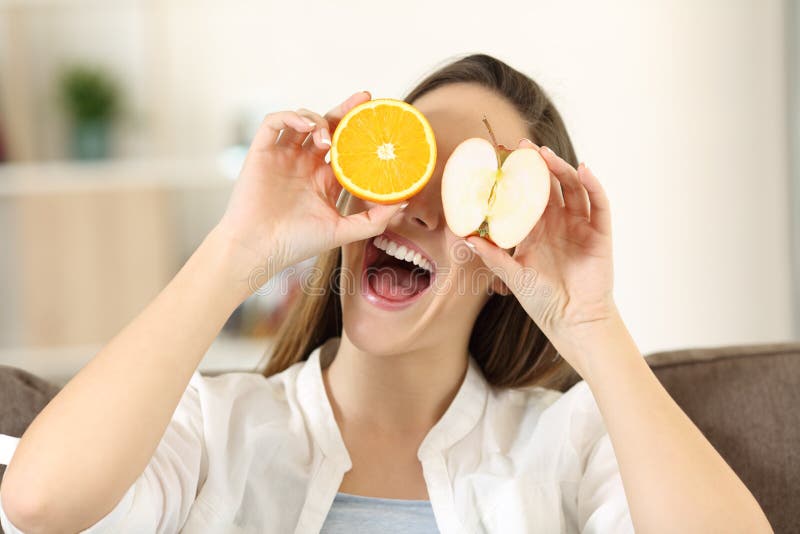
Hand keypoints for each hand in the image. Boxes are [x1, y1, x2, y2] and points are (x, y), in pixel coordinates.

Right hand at [212, 91, 405, 286]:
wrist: (260, 248)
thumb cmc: (297, 243)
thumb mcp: (343, 231)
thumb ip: (374, 219)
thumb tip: (404, 203)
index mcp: (323, 179)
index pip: (346, 147)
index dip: (360, 131)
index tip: (381, 120)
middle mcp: (304, 163)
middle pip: (328, 126)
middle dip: (346, 110)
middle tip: (365, 99)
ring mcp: (283, 156)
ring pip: (302, 120)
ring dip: (318, 120)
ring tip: (326, 138)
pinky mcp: (262, 152)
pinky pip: (274, 122)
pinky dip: (290, 116)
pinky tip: (305, 126)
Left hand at [466, 140, 614, 370]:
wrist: (571, 320)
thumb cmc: (541, 300)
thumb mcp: (513, 275)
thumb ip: (492, 256)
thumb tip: (465, 237)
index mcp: (535, 230)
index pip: (525, 196)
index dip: (516, 178)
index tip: (500, 160)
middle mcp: (558, 223)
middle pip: (548, 185)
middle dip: (536, 165)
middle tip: (521, 147)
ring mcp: (580, 225)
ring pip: (572, 187)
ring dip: (560, 168)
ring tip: (545, 155)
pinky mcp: (599, 232)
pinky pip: (598, 203)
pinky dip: (593, 184)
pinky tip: (583, 169)